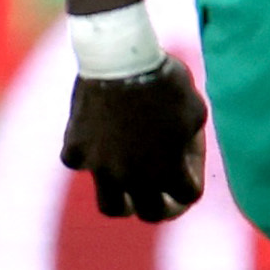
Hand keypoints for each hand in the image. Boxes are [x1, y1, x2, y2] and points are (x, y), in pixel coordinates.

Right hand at [61, 65, 210, 222]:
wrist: (118, 56)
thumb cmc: (164, 79)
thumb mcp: (194, 108)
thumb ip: (190, 139)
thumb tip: (181, 153)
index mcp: (167, 171)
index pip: (188, 196)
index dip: (193, 177)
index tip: (189, 161)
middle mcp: (133, 178)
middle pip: (152, 213)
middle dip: (163, 204)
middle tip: (165, 195)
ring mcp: (100, 167)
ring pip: (111, 205)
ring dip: (124, 200)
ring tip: (129, 186)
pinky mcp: (76, 149)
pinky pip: (81, 163)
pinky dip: (90, 155)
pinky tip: (98, 140)